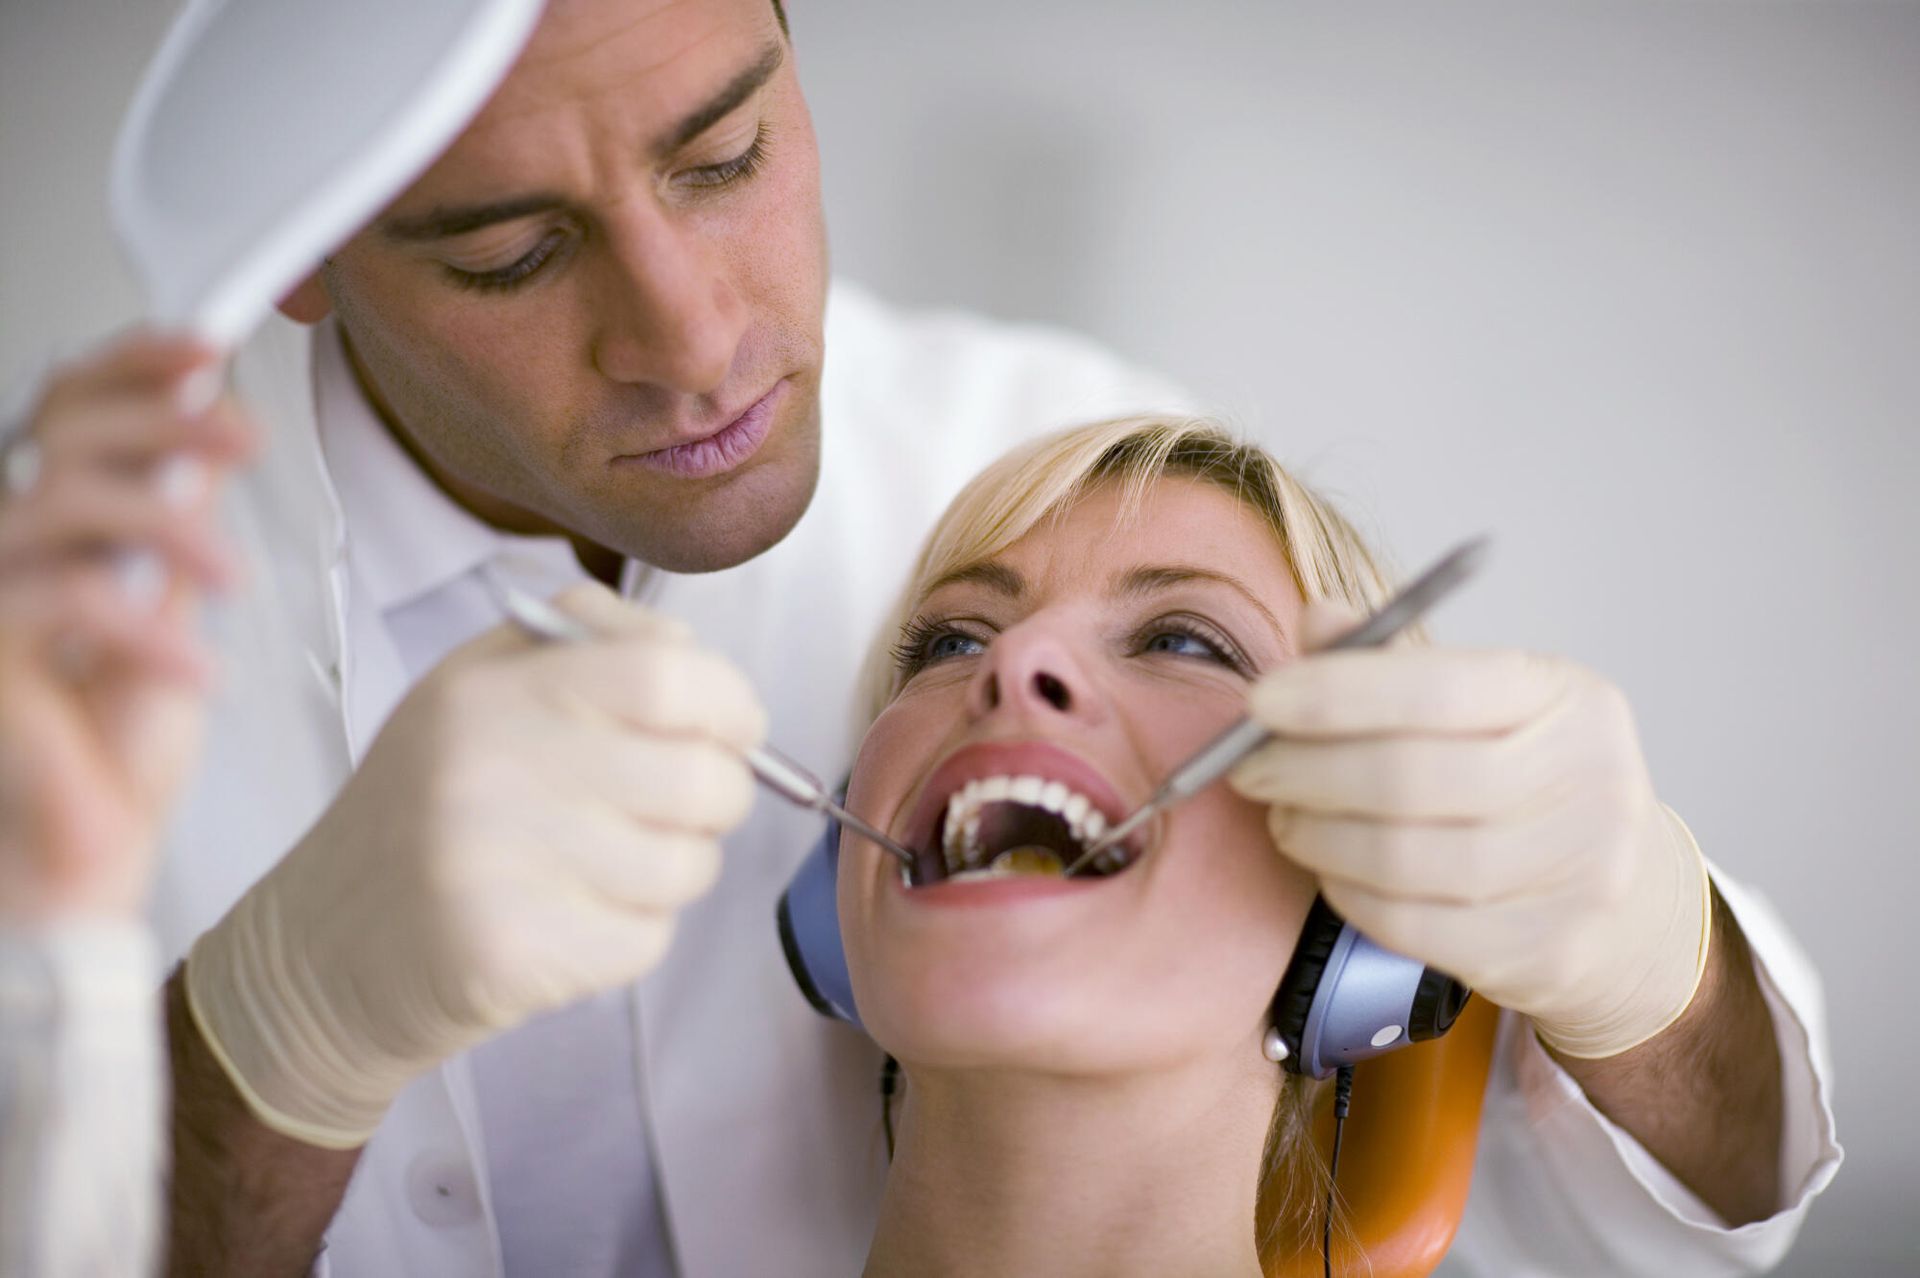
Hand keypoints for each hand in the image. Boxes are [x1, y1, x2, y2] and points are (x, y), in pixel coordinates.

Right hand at [0, 334, 252, 921]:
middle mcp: (7, 549)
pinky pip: (64, 600)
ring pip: (61, 499)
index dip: (131, 366)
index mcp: (51, 534)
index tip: (207, 347)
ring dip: (166, 523)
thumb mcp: (167, 629)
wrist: (81, 867)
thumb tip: (198, 458)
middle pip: (61, 431)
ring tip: (230, 579)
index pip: (69, 413)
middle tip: (245, 437)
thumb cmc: (114, 756)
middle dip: (163, 416)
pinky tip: (196, 669)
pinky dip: (145, 630)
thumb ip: (170, 545)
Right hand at [185, 584, 766, 1147]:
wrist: (323, 949)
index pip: (666, 676)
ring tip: (609, 862)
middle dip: (722, 793)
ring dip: (675, 867)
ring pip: (687, 865)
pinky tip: (572, 916)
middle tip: (683, 802)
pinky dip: (634, 932)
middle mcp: (489, 774)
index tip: (736, 725)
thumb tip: (697, 656)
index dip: (731, 701)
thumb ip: (589, 642)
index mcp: (487, 693)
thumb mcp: (477, 686)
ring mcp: (497, 872)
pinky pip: (649, 939)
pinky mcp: (513, 958)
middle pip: (699, 777)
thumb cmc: (427, 806)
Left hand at [1229, 601, 1711, 1058]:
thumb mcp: (1481, 706)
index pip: (1435, 686)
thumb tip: (1316, 622)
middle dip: (1306, 771)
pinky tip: (1328, 868)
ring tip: (1284, 819)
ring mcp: (1580, 873)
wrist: (1625, 902)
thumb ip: (1394, 666)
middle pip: (1409, 777)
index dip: (1334, 694)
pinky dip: (1349, 893)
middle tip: (1251, 768)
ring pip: (1405, 858)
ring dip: (1318, 836)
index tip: (1260, 701)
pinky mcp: (1549, 951)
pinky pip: (1412, 925)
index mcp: (1567, 696)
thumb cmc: (1524, 783)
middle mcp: (1590, 780)